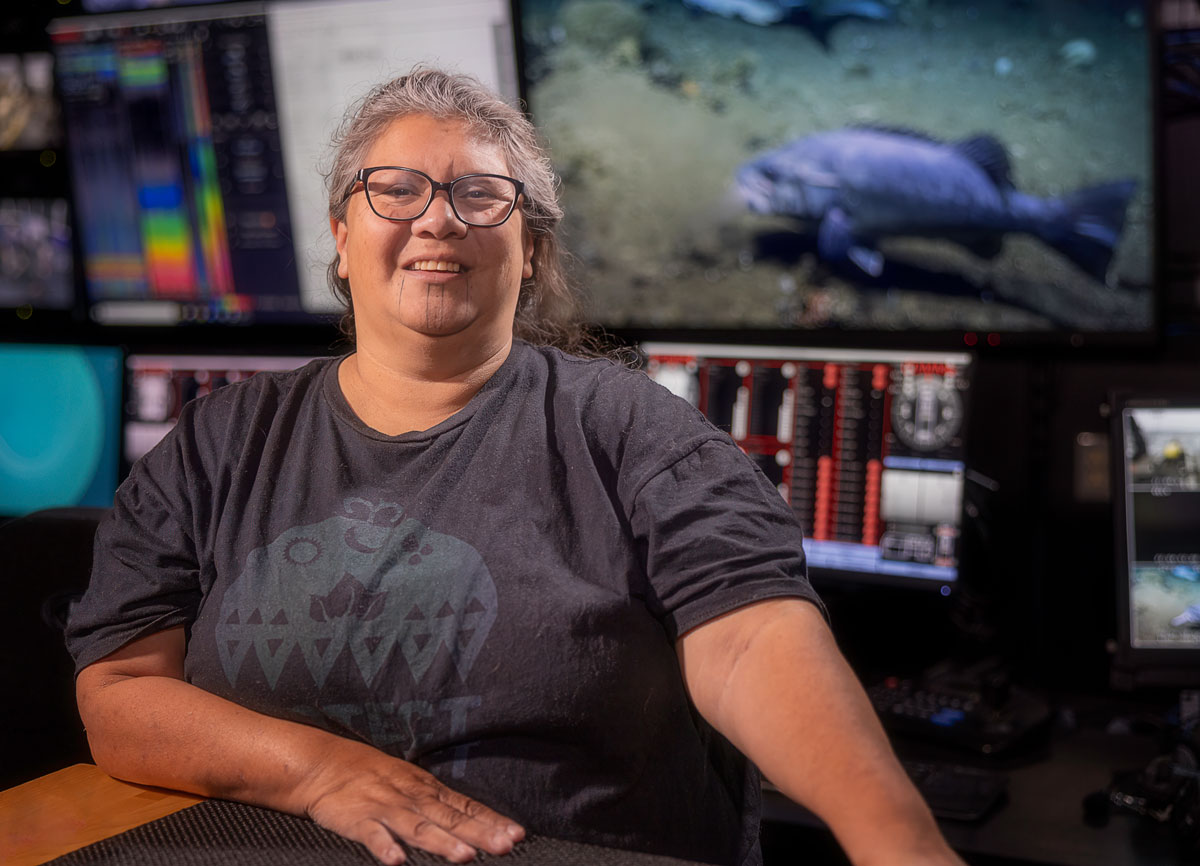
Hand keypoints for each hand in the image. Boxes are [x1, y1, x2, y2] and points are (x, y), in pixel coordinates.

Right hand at [296, 738, 523, 863]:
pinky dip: (385, 847)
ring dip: (442, 842)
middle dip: (479, 833)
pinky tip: (398, 862)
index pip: (467, 807)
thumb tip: (479, 825)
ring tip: (464, 857)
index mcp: (429, 791)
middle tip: (505, 846)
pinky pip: (373, 835)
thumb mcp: (414, 786)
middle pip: (451, 818)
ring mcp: (386, 808)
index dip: (492, 822)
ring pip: (418, 827)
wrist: (325, 766)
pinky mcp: (358, 819)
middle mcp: (413, 798)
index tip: (518, 835)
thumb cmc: (375, 778)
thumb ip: (443, 807)